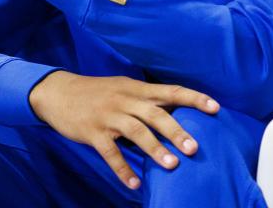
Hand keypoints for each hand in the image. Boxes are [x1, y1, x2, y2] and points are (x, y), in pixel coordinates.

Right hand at [29, 71, 219, 189]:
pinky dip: (123, 169)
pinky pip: (110, 153)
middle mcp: (124, 100)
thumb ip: (145, 99)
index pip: (170, 91)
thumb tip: (174, 112)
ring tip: (172, 165)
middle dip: (176, 131)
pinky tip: (134, 184)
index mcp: (135, 88)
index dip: (193, 98)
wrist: (57, 92)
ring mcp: (108, 116)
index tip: (215, 108)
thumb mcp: (122, 88)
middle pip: (155, 114)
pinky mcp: (92, 132)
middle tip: (194, 148)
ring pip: (136, 131)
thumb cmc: (96, 92)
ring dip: (155, 149)